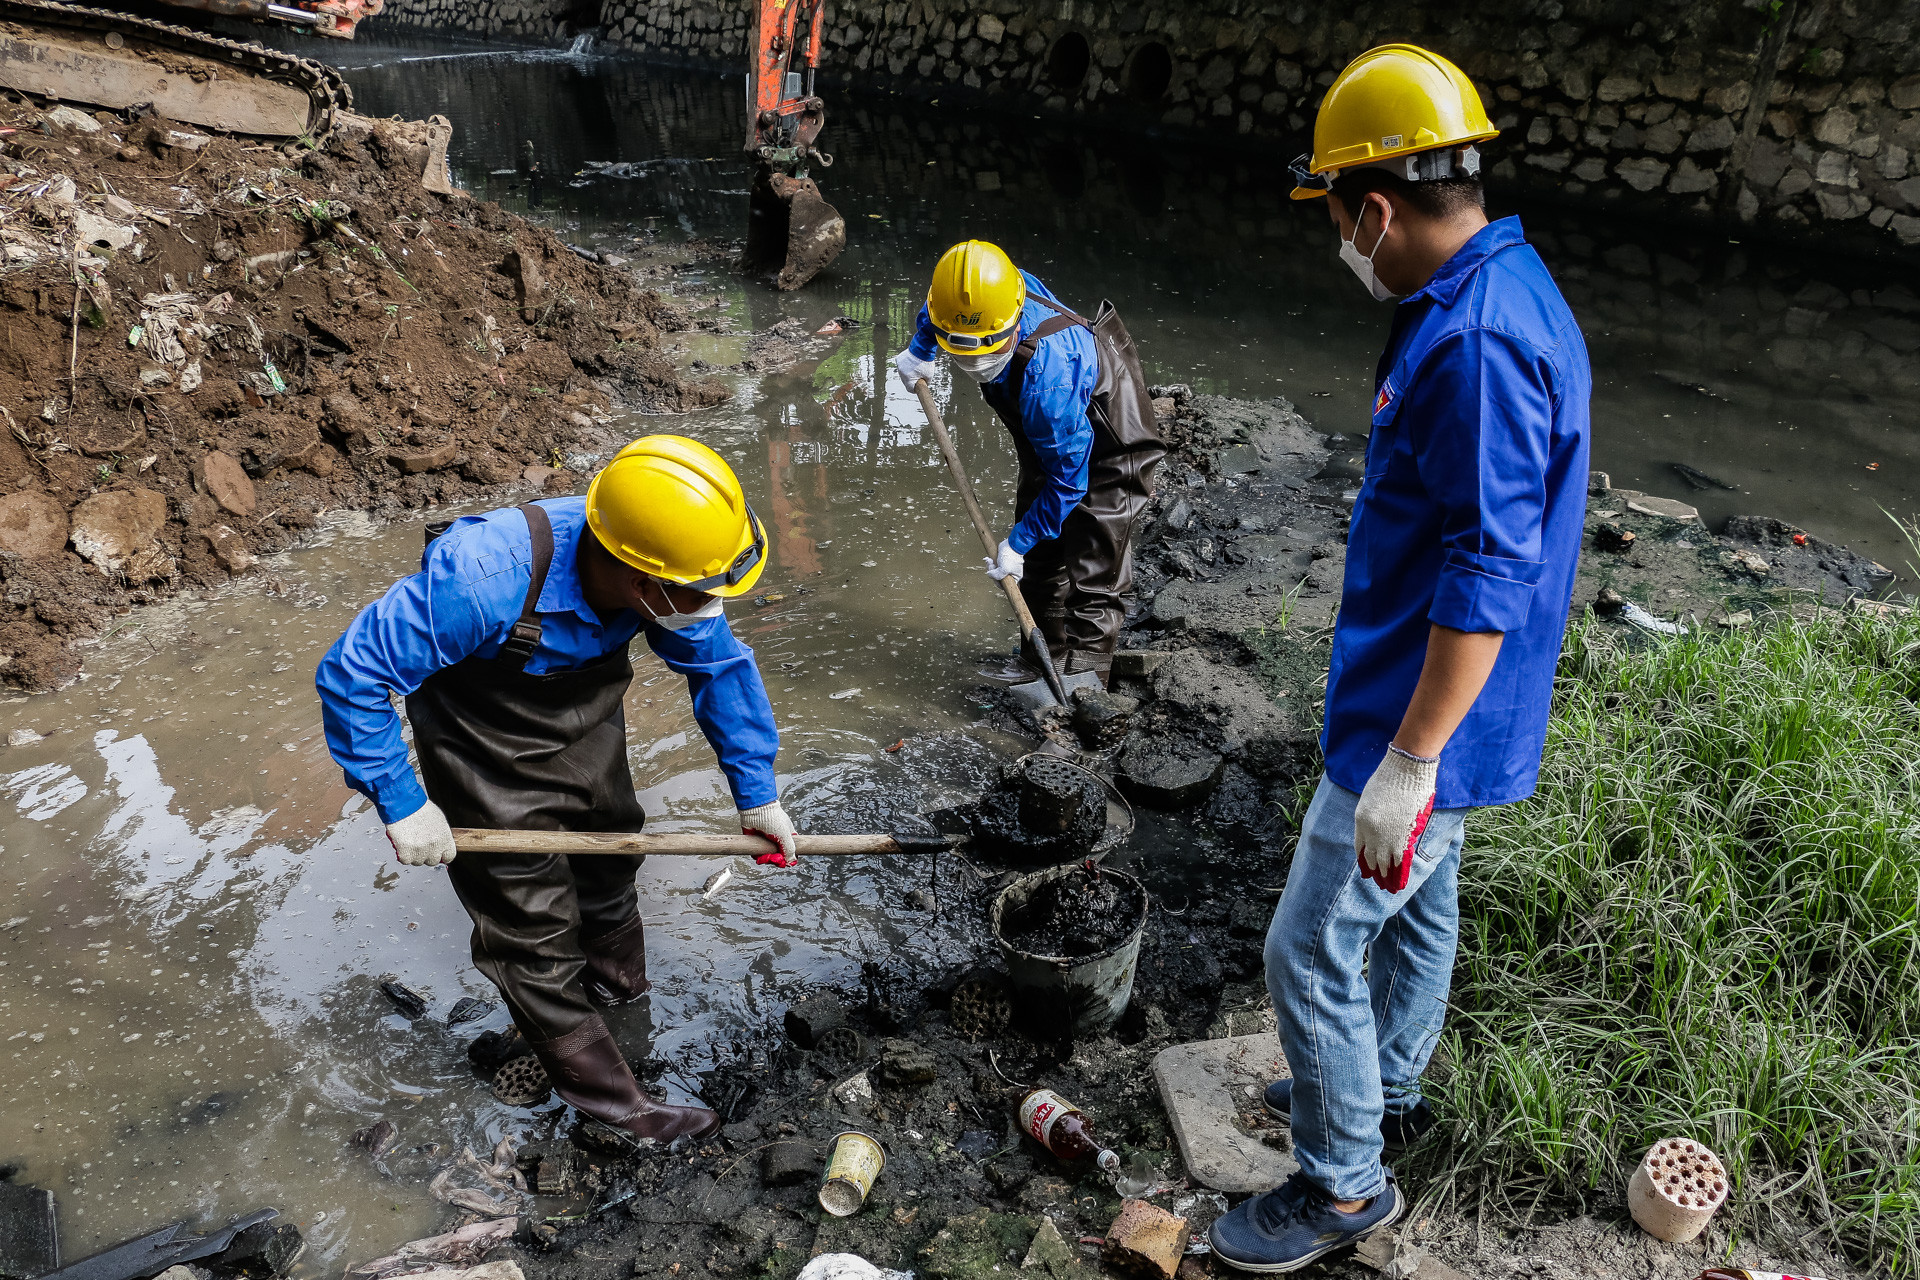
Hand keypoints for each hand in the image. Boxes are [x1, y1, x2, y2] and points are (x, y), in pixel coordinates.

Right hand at [386, 800, 456, 866]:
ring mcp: (420, 851)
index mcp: (445, 839)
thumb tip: (442, 844)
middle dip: (427, 854)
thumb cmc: (420, 809)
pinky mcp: (406, 853)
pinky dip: (402, 853)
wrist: (404, 805)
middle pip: (433, 861)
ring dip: (414, 854)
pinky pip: (405, 860)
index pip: (449, 856)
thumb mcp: (439, 820)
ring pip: (418, 862)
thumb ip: (442, 835)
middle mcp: (434, 847)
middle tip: (421, 844)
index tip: (438, 853)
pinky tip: (403, 842)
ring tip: (411, 840)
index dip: (442, 855)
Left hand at [740, 801, 798, 867]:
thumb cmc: (773, 819)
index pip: (790, 851)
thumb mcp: (785, 836)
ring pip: (768, 857)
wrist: (756, 811)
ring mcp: (766, 841)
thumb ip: (790, 850)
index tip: (786, 862)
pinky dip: (758, 857)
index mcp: (787, 836)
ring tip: (766, 857)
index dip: (788, 858)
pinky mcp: (756, 842)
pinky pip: (758, 854)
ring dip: (767, 860)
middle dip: (776, 860)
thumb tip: (791, 862)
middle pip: (779, 856)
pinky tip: (759, 856)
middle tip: (775, 859)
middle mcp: (777, 839)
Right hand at [893, 349, 935, 394]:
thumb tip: (923, 385)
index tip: (918, 387)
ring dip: (908, 372)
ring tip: (915, 367)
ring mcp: (899, 366)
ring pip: (903, 373)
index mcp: (908, 379)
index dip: (914, 389)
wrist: (922, 348)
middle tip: (918, 376)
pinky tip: (911, 362)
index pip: (909, 389)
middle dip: (911, 380)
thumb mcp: (929, 376)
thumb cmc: (926, 363)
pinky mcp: (898, 359)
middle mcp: (901, 373)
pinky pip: (901, 365)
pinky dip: (905, 365)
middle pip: (905, 381)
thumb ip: (925, 383)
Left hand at [984, 537, 1023, 581]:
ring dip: (990, 567)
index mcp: (1014, 577)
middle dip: (993, 572)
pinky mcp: (1000, 562)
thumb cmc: (1011, 556)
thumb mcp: (1005, 569)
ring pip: (994, 572)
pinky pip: (993, 566)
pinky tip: (990, 559)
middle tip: (992, 566)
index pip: (1004, 585)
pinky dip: (990, 563)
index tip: (995, 578)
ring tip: (990, 561)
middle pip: (997, 578)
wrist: (1011, 544)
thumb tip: (990, 574)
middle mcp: (1009, 573)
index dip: (997, 582)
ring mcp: (1004, 568)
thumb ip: (997, 575)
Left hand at [1353, 748, 1436, 892]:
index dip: (1364, 858)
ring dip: (1387, 874)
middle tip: (1377, 880)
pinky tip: (1398, 878)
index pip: (1360, 846)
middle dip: (1375, 869)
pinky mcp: (1404, 835)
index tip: (1366, 868)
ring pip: (1385, 860)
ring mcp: (1388, 834)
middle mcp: (1371, 831)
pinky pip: (1400, 857)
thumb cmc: (1389, 777)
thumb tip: (1378, 826)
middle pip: (1371, 855)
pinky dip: (1399, 869)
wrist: (1406, 769)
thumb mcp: (1370, 797)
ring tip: (1387, 886)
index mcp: (1360, 820)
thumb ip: (1371, 815)